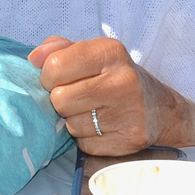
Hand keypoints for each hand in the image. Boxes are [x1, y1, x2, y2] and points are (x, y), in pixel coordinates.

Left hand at [28, 36, 194, 154]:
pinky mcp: (129, 140)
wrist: (161, 109)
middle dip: (60, 100)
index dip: (48, 76)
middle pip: (60, 98)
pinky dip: (87, 139)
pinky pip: (85, 145)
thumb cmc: (115, 77)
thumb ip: (58, 49)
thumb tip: (33, 58)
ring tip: (90, 111)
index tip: (58, 78)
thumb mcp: (92, 53)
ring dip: (73, 120)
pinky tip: (101, 127)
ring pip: (71, 124)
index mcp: (110, 52)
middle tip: (75, 97)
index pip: (55, 67)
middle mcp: (122, 81)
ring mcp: (129, 113)